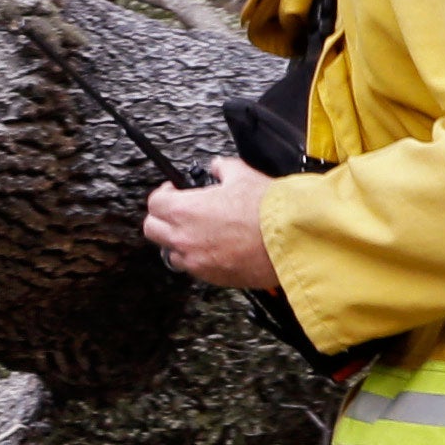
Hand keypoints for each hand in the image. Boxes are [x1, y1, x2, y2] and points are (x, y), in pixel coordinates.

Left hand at [141, 155, 284, 293]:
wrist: (291, 239)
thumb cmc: (268, 210)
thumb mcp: (243, 175)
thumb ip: (223, 169)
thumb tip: (219, 167)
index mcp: (185, 211)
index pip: (154, 202)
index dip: (165, 194)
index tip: (176, 191)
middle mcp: (183, 238)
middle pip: (152, 229)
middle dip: (163, 218)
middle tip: (180, 211)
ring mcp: (196, 261)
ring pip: (170, 252)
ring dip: (178, 242)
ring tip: (200, 232)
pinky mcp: (212, 277)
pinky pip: (193, 268)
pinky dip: (198, 258)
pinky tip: (217, 247)